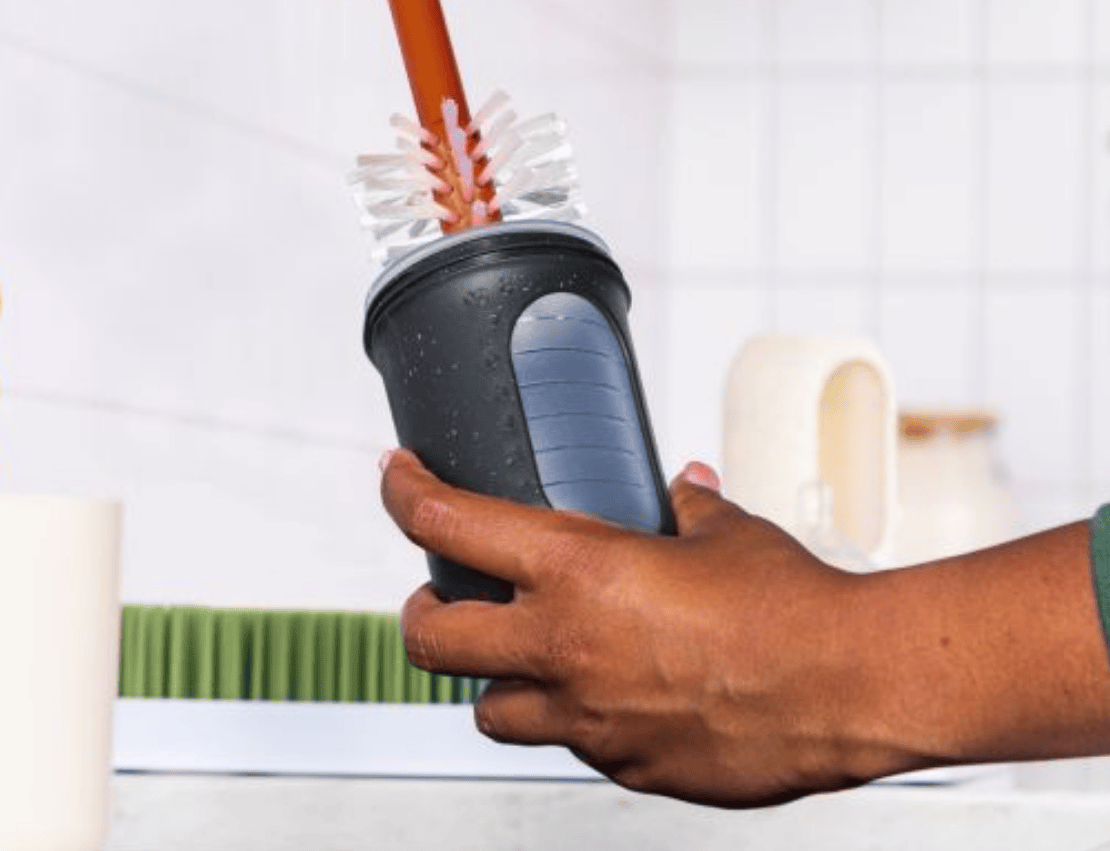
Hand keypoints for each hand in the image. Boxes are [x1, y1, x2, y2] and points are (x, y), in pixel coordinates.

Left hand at [379, 448, 899, 805]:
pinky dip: (569, 717)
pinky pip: (569, 745)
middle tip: (437, 593)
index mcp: (577, 572)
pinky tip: (609, 692)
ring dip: (493, 677)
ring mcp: (588, 721)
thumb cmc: (791, 601)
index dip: (405, 494)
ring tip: (525, 652)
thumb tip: (680, 491)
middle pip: (430, 639)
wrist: (850, 686)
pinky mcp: (625, 768)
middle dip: (419, 611)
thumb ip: (685, 508)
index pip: (448, 525)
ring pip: (487, 710)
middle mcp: (564, 649)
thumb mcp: (725, 531)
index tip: (396, 478)